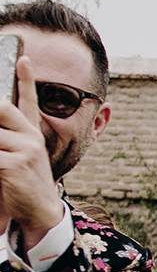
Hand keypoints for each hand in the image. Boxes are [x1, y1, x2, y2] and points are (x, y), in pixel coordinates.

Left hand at [0, 57, 66, 246]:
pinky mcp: (13, 163)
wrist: (38, 212)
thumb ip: (6, 142)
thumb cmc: (20, 186)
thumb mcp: (14, 160)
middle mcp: (30, 138)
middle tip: (0, 138)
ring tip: (0, 158)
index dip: (27, 80)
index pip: (28, 102)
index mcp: (31, 135)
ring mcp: (24, 149)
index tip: (25, 59)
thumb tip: (1, 120)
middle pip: (2, 109)